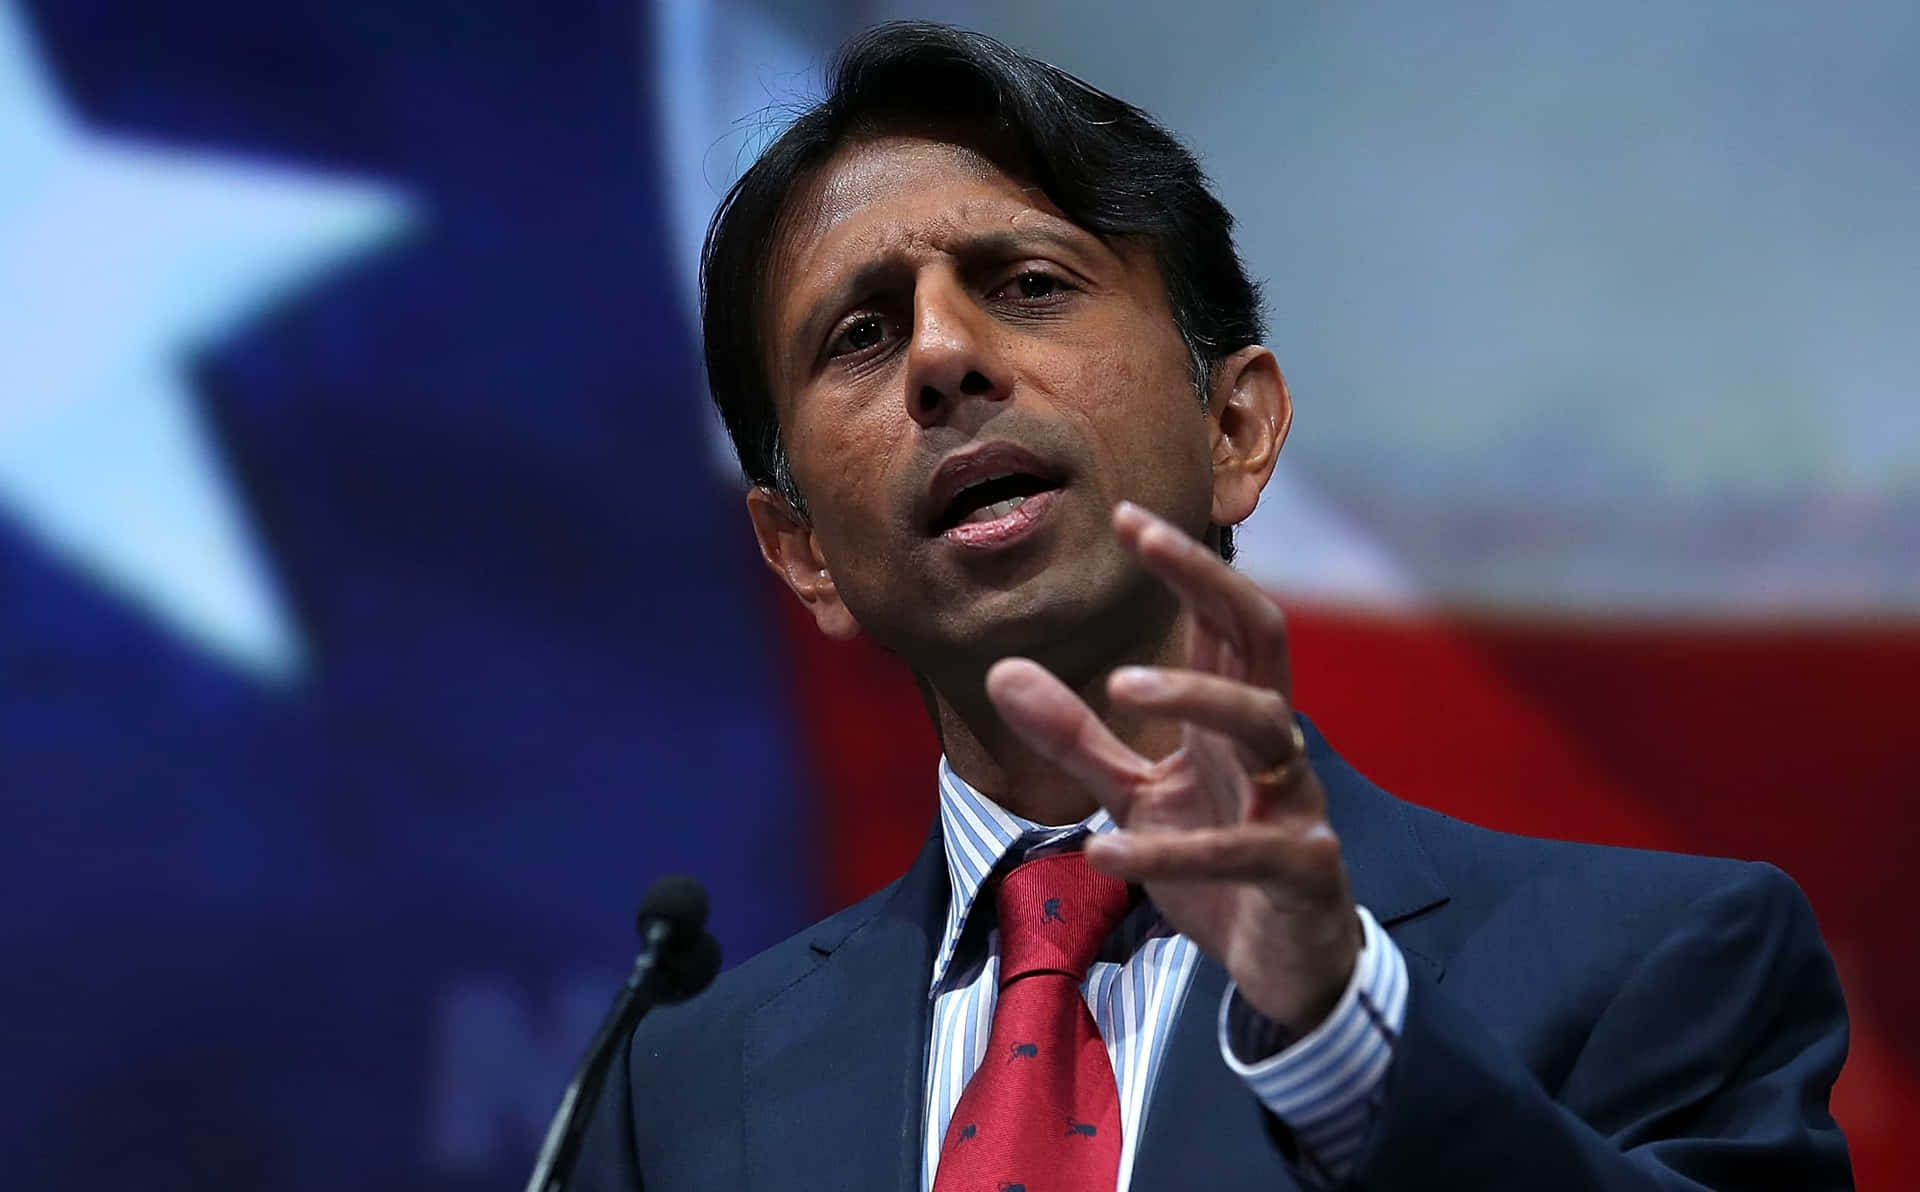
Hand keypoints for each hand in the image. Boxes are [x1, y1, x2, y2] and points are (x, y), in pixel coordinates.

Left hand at [985, 502, 1359, 1030]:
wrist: (1287, 968)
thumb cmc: (1218, 865)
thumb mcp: (1134, 796)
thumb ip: (1076, 737)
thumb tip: (1002, 671)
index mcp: (1234, 720)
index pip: (1222, 621)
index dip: (1183, 566)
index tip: (1125, 516)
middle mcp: (1272, 747)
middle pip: (1261, 638)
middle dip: (1209, 582)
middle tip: (1146, 541)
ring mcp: (1295, 804)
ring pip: (1269, 726)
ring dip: (1196, 697)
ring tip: (1119, 686)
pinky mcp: (1301, 871)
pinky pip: (1241, 849)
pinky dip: (1171, 851)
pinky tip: (1102, 854)